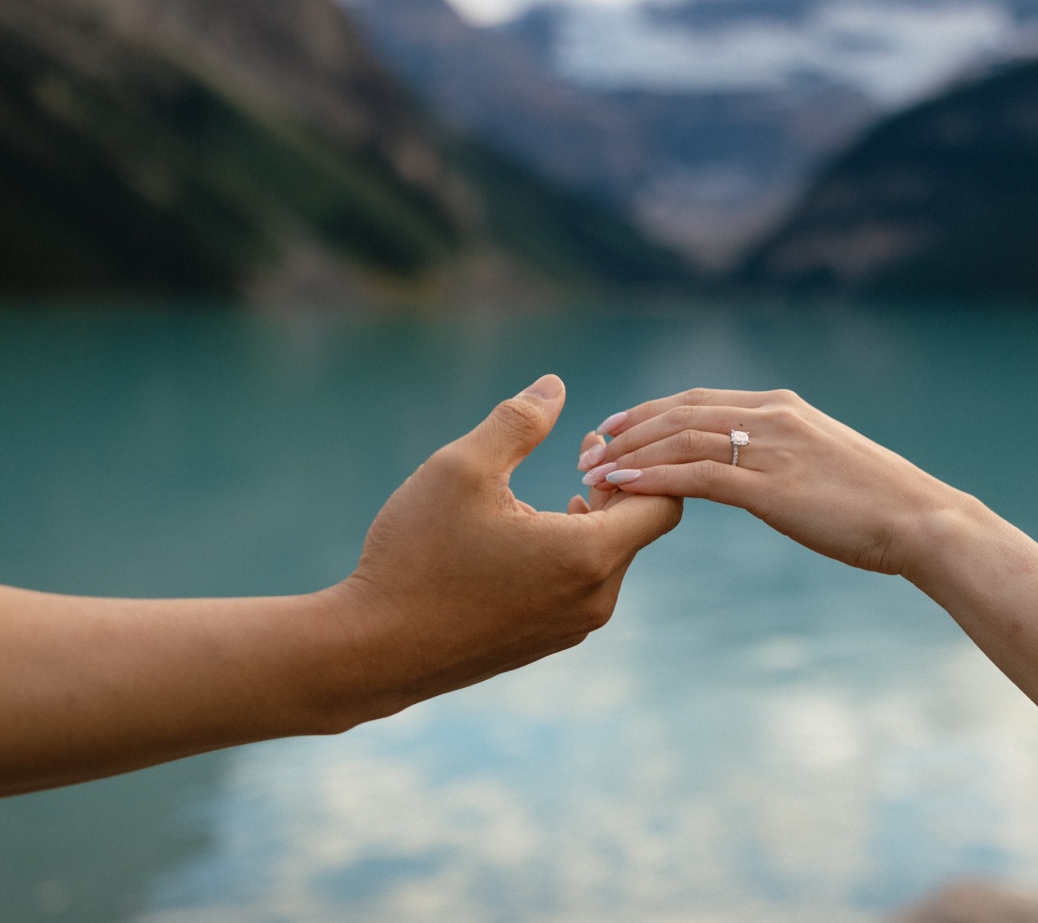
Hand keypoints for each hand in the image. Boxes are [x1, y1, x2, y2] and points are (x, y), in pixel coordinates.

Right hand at [328, 375, 681, 716]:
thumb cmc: (416, 557)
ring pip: (610, 560)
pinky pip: (583, 588)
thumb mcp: (462, 469)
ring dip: (593, 522)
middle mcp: (594, 599)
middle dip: (616, 489)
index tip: (592, 446)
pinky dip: (573, 553)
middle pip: (640, 531)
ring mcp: (571, 628)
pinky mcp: (546, 642)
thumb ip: (517, 422)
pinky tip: (528, 534)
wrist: (372, 652)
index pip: (664, 505)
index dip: (641, 466)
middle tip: (579, 456)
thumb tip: (555, 386)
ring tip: (558, 493)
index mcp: (587, 556)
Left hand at [578, 388, 965, 576]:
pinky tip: (622, 487)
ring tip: (592, 473)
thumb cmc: (878, 503)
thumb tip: (755, 472)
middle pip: (679, 413)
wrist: (922, 520)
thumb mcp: (823, 465)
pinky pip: (698, 477)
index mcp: (781, 408)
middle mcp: (771, 417)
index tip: (613, 426)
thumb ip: (783, 458)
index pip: (697, 400)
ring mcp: (772, 449)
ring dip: (630, 456)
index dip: (648, 412)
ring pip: (681, 441)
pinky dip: (653, 478)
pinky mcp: (773, 487)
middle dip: (627, 430)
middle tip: (588, 449)